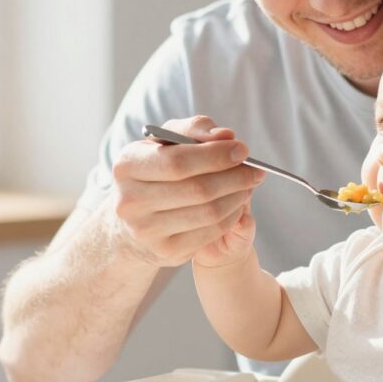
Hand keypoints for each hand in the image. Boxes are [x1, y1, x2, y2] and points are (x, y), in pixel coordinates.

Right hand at [109, 116, 264, 267]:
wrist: (133, 222)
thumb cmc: (156, 171)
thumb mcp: (166, 143)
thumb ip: (194, 130)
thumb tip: (227, 136)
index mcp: (127, 166)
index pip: (178, 161)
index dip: (215, 156)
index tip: (242, 150)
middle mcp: (130, 201)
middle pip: (198, 189)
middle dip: (234, 177)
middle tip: (255, 170)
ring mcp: (146, 230)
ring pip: (209, 212)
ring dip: (238, 197)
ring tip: (249, 185)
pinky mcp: (165, 251)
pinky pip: (211, 232)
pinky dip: (232, 216)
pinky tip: (238, 204)